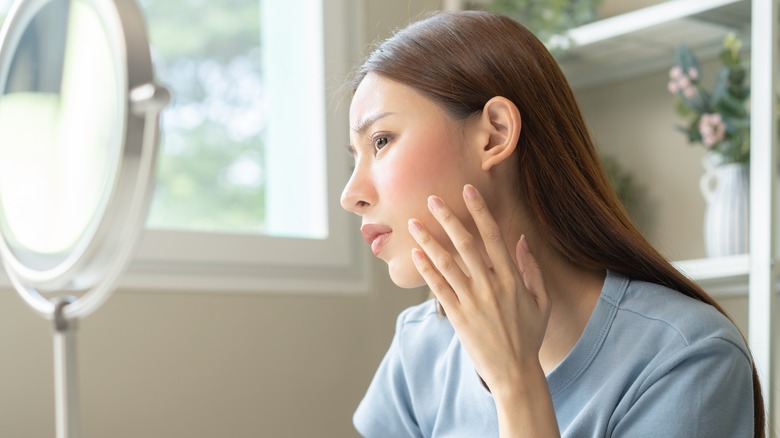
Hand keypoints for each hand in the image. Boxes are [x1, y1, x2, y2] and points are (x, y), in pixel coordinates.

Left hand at [407, 184, 551, 397]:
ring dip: (428, 240)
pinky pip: (438, 288)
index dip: (480, 210)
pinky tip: (415, 254)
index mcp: (512, 278)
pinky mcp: (457, 316)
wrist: (514, 372)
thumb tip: (521, 240)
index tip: (468, 190)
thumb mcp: (542, 302)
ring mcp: (472, 301)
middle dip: (447, 218)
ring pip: (446, 263)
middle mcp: (491, 286)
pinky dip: (426, 269)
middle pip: (465, 243)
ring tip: (414, 223)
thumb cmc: (529, 336)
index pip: (494, 236)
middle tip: (432, 199)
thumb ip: (532, 269)